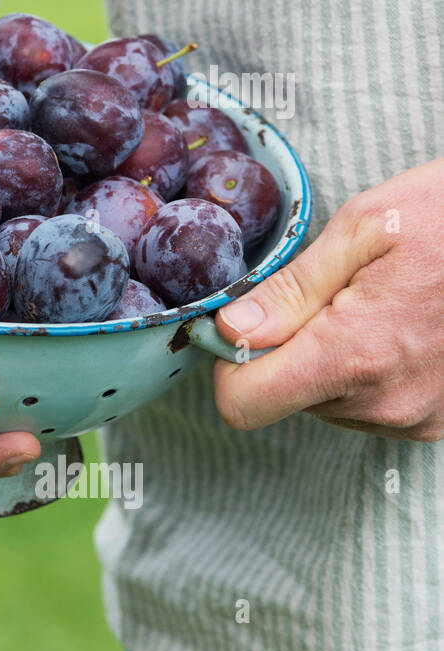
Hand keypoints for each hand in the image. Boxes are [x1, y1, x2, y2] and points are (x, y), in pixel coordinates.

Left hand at [213, 158, 443, 439]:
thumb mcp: (365, 228)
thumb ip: (290, 289)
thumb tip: (227, 329)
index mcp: (355, 355)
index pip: (245, 402)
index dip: (230, 363)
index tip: (243, 325)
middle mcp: (386, 403)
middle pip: (285, 398)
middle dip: (289, 349)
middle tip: (331, 296)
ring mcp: (419, 419)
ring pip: (326, 403)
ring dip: (331, 360)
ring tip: (377, 306)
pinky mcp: (441, 423)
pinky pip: (371, 407)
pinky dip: (369, 372)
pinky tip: (402, 327)